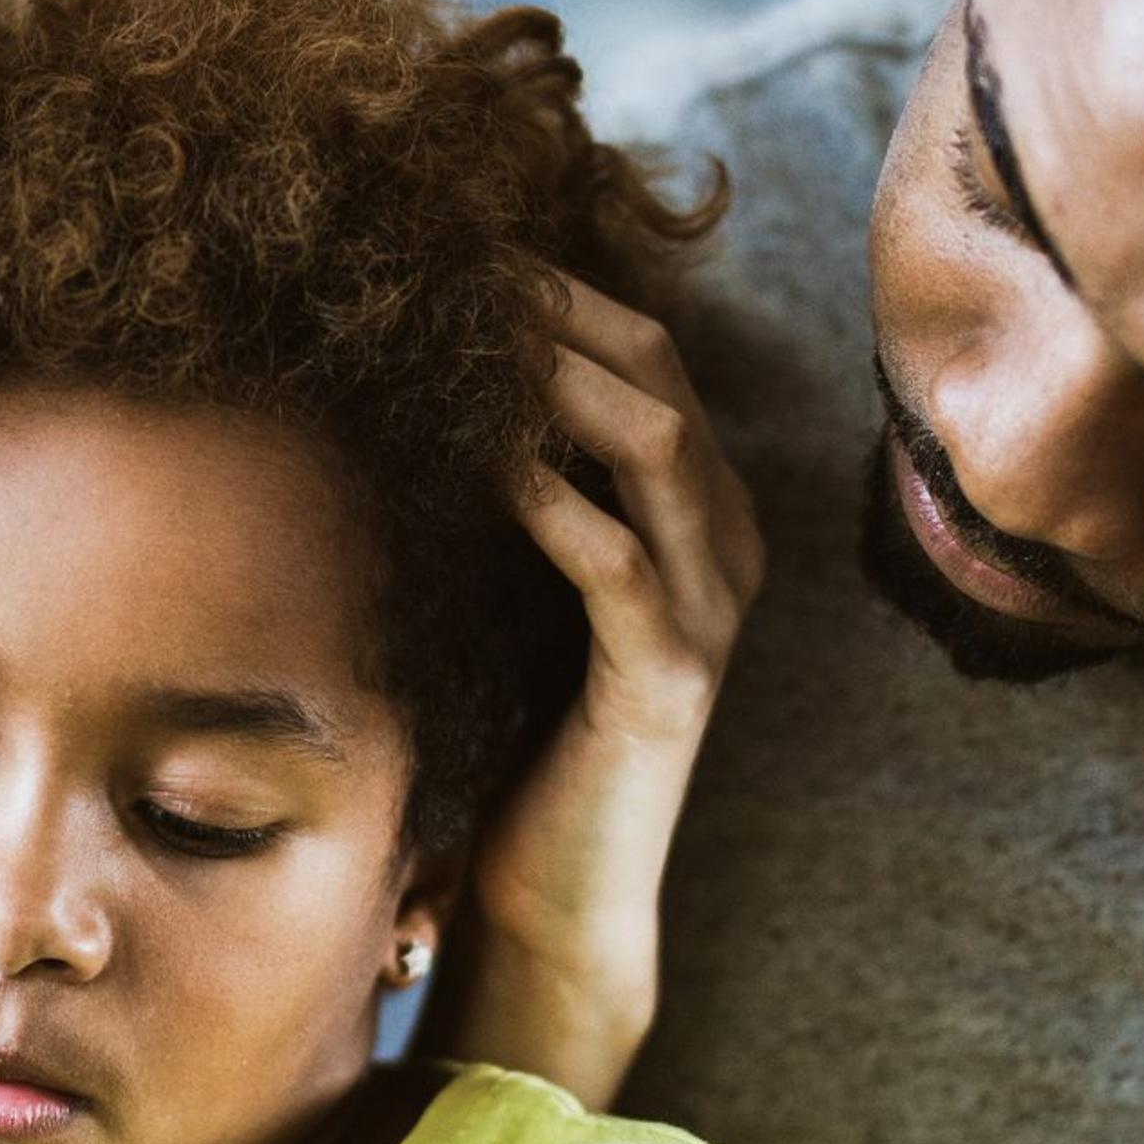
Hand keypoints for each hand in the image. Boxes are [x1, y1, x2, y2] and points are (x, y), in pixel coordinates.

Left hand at [455, 277, 763, 1101]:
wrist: (552, 896)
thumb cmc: (515, 736)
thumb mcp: (515, 589)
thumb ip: (511, 495)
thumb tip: (418, 387)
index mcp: (698, 517)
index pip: (649, 359)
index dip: (565, 293)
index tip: (462, 247)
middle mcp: (724, 548)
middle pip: (661, 373)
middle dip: (561, 308)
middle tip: (456, 261)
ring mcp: (708, 613)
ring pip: (657, 443)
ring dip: (558, 376)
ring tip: (468, 333)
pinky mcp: (665, 681)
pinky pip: (616, 561)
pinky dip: (551, 496)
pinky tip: (483, 458)